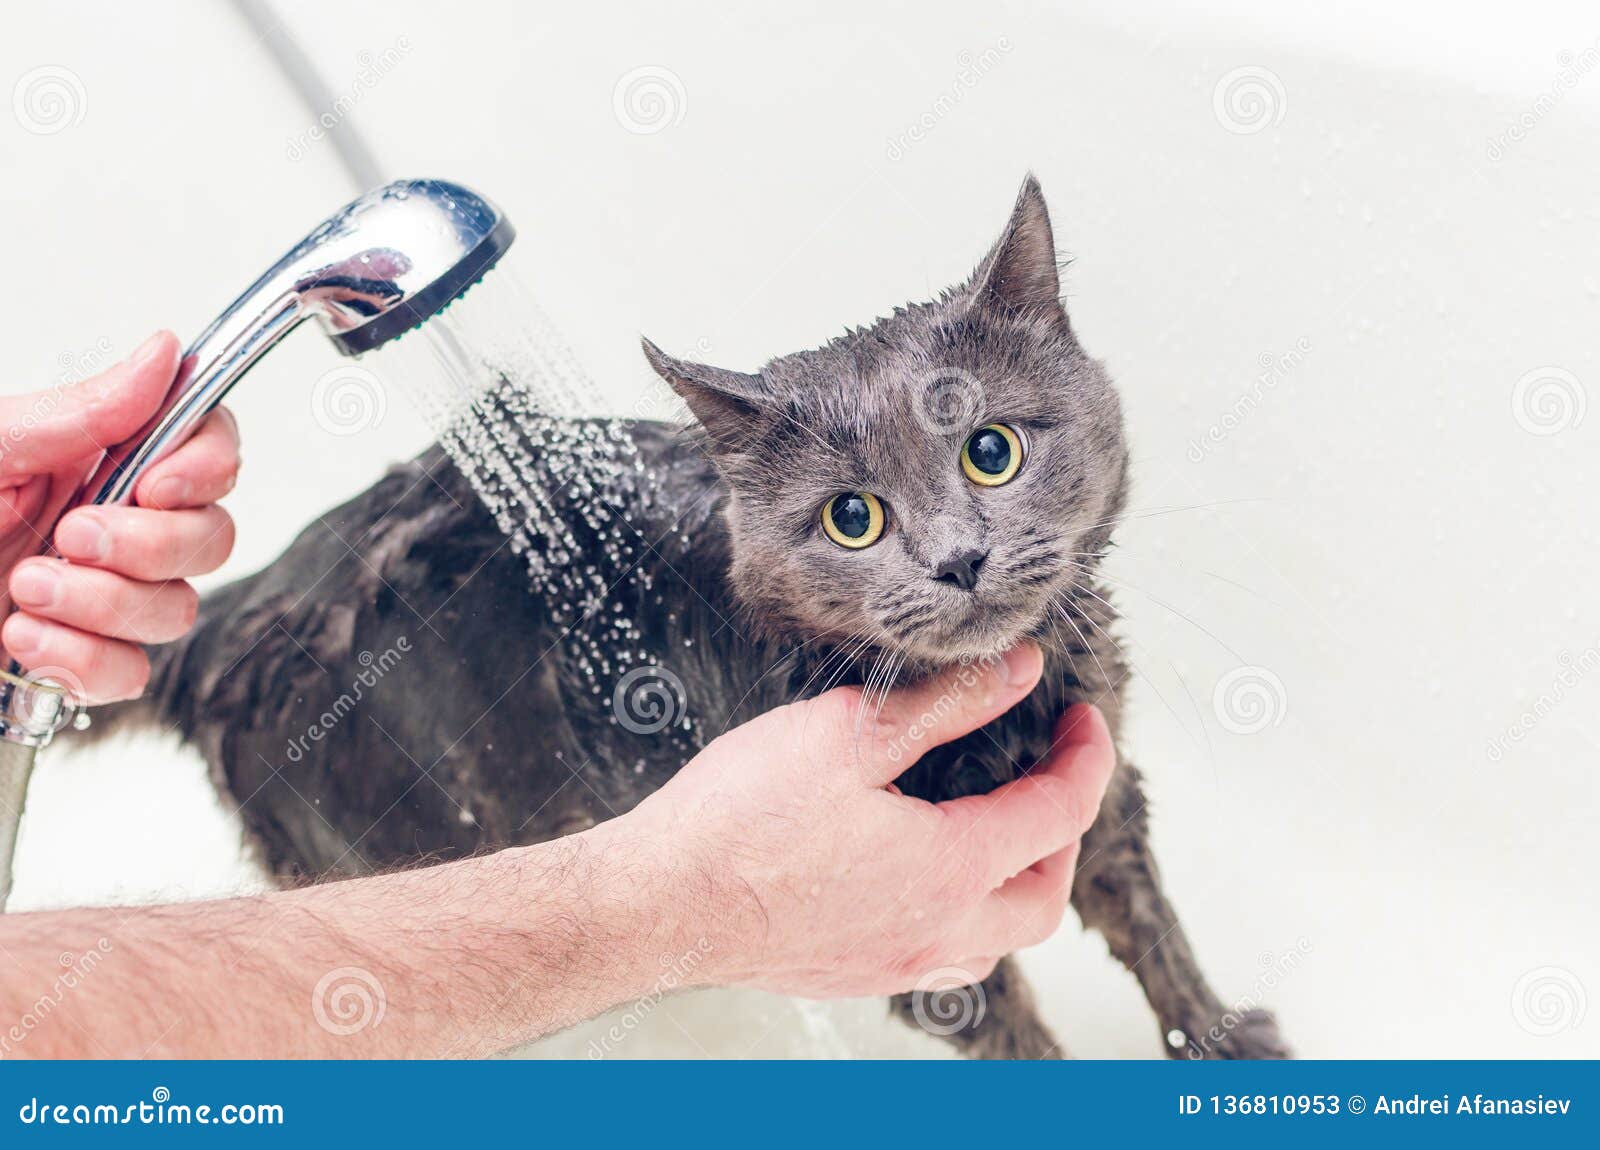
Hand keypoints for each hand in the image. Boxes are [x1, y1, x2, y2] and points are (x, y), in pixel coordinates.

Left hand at [0, 332, 239, 702]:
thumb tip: (161, 355)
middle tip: (75, 536)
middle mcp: (103, 523)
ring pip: (176, 609)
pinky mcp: (71, 660)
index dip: (206, 465)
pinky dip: (83, 661)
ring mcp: (92, 596)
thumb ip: (80, 412)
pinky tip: (22, 641)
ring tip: (25, 589)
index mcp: (86, 458)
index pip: (204, 447)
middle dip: (154, 545)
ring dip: (107, 605)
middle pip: (209, 536)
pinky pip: (131, 674)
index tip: (158, 483)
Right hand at [616, 643, 1115, 998]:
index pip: (1058, 814)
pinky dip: (963, 917)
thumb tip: (1016, 670)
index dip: (1084, 758)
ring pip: (996, 939)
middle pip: (1043, 897)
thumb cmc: (740, 820)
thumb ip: (945, 701)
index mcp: (951, 869)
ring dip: (1017, 886)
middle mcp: (936, 931)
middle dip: (1064, 834)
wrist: (657, 904)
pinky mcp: (852, 975)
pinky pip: (941, 958)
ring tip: (1001, 833)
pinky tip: (927, 882)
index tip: (1082, 719)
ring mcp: (894, 963)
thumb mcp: (850, 734)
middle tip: (1050, 778)